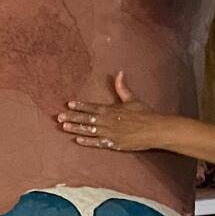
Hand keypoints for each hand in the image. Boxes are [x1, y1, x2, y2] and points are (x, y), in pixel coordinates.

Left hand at [57, 72, 172, 153]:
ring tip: (64, 127)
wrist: (155, 130)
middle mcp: (108, 121)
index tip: (68, 104)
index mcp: (111, 110)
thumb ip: (122, 87)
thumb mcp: (132, 99)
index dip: (80, 105)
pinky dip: (87, 142)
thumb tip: (119, 72)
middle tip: (59, 117)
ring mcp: (110, 133)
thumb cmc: (145, 114)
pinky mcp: (114, 144)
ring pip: (89, 131)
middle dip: (72, 117)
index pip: (92, 107)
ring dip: (76, 128)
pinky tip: (77, 140)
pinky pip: (98, 143)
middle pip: (86, 119)